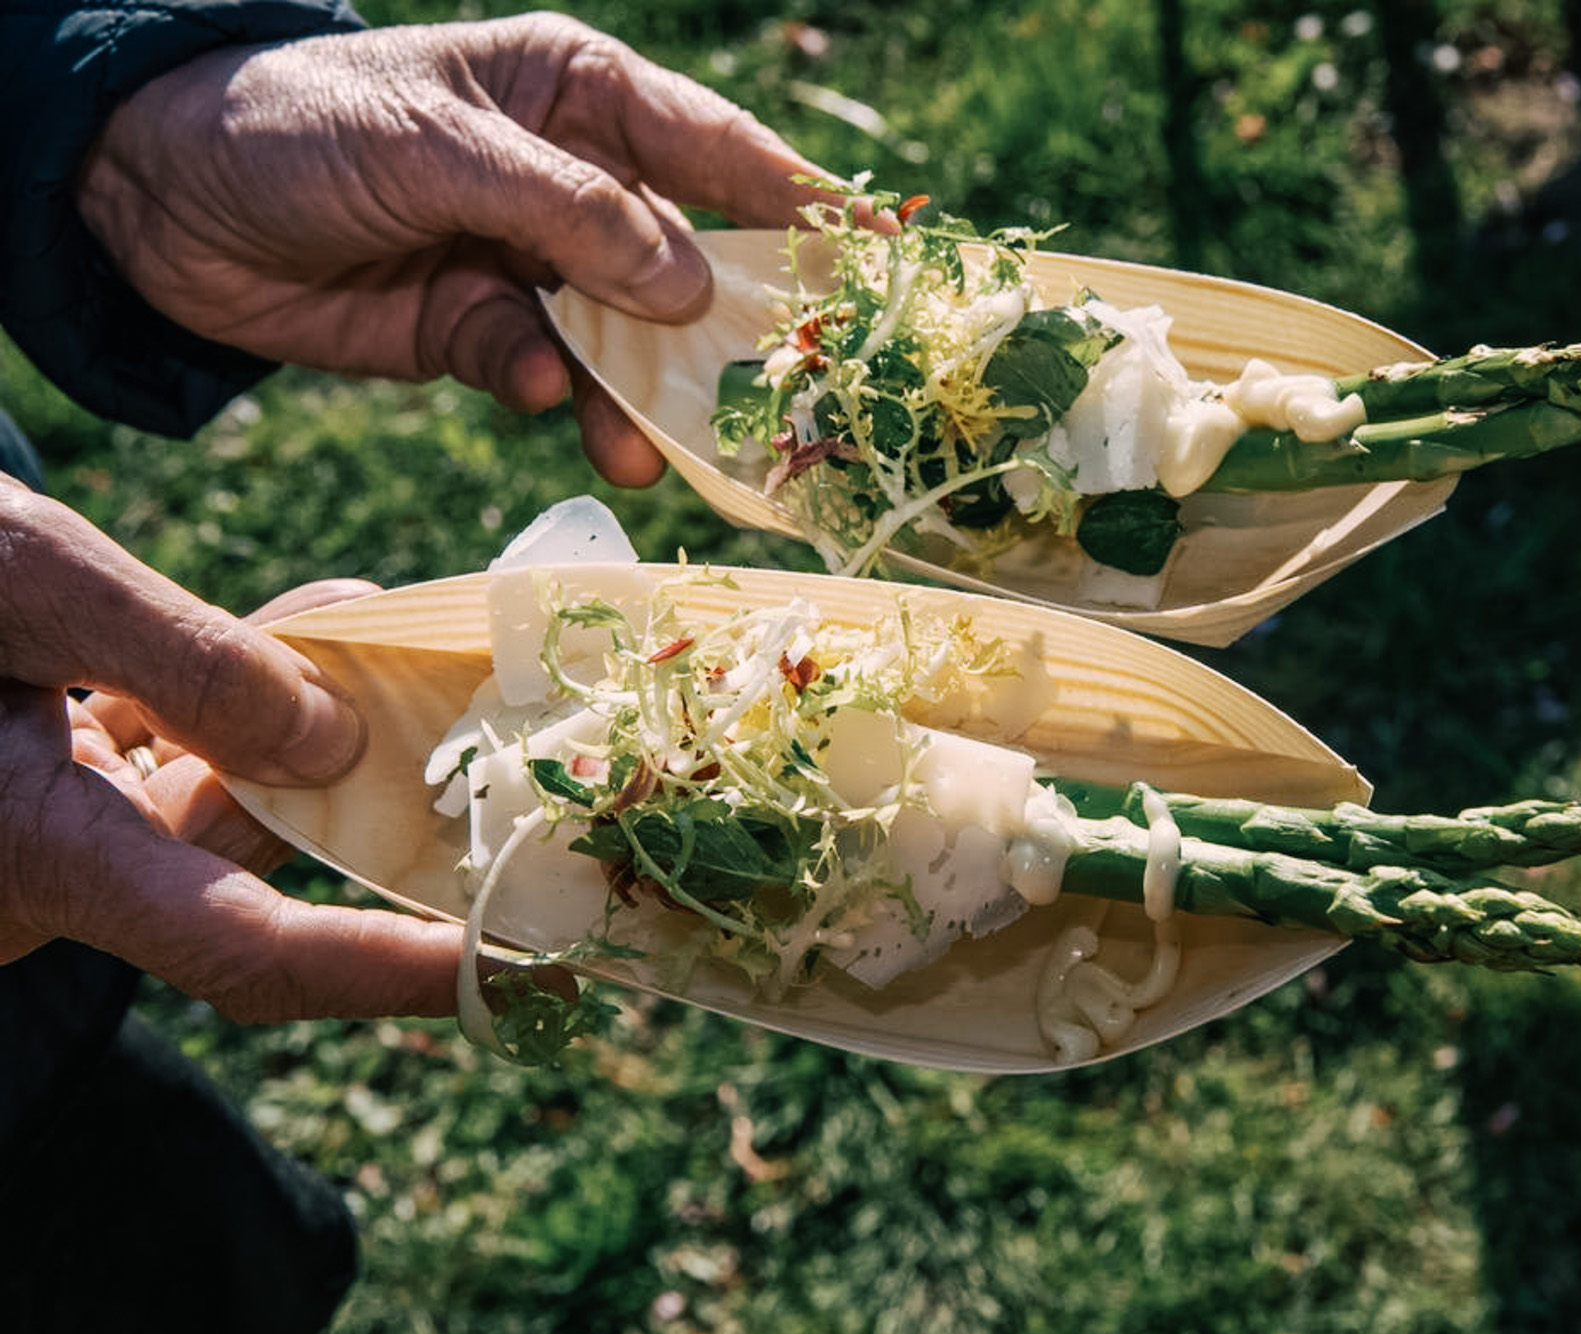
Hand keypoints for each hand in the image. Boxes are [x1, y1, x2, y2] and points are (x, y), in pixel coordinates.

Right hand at [0, 478, 464, 1021]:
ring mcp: (55, 828)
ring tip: (425, 650)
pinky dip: (256, 694)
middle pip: (259, 865)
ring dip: (330, 726)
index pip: (238, 949)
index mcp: (30, 855)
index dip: (377, 969)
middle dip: (384, 820)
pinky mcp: (53, 780)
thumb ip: (182, 660)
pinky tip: (330, 623)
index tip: (501, 973)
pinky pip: (187, 750)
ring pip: (234, 796)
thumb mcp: (23, 578)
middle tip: (527, 790)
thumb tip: (336, 744)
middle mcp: (51, 868)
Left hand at [77, 13, 849, 486]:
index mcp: (581, 95)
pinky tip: (558, 408)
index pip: (719, 148)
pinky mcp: (482, 331)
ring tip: (658, 451)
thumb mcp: (439, 147)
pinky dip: (561, 397)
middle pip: (691, 257)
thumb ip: (571, 215)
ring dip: (650, 394)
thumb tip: (692, 290)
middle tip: (794, 397)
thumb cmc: (301, 126)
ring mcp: (531, 260)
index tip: (883, 263)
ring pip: (629, 337)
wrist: (158, 200)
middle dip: (737, 328)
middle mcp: (574, 179)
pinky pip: (552, 374)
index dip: (803, 205)